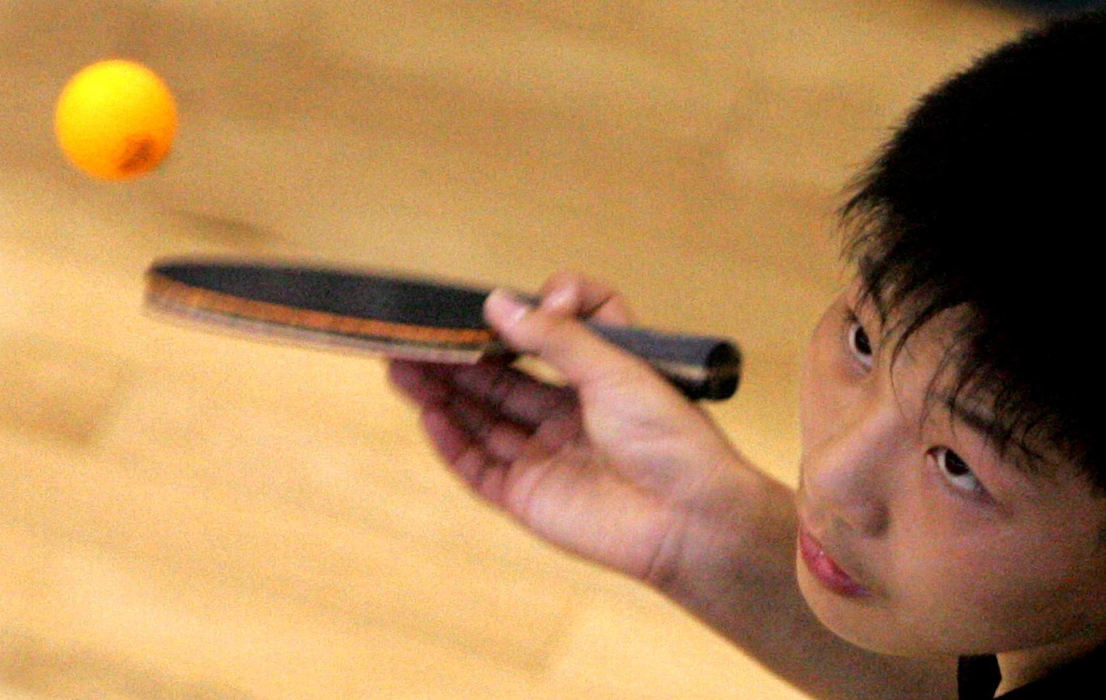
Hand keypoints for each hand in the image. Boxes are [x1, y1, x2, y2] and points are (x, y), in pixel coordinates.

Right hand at [389, 272, 749, 585]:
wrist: (689, 519)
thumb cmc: (671, 438)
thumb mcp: (615, 367)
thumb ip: (555, 336)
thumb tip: (497, 303)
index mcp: (597, 377)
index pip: (557, 337)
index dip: (535, 315)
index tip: (511, 307)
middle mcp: (567, 413)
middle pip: (499, 379)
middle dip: (456, 356)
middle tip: (411, 334)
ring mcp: (545, 455)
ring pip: (480, 419)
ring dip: (441, 393)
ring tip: (400, 364)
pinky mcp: (528, 496)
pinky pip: (478, 467)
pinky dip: (451, 441)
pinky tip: (427, 413)